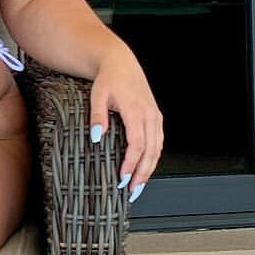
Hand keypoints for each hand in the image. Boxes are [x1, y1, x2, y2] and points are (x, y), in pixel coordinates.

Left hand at [88, 43, 162, 203]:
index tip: (123, 177)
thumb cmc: (108, 78)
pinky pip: (158, 142)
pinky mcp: (155, 118)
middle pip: (151, 151)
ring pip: (158, 149)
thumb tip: (96, 137)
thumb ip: (97, 116)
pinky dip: (153, 158)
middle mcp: (149, 114)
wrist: (120, 63)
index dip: (132, 163)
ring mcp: (155, 116)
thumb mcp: (97, 95)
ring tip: (138, 186)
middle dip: (142, 173)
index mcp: (136, 110)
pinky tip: (145, 169)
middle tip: (132, 191)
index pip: (137, 144)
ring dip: (149, 169)